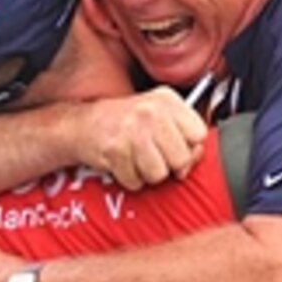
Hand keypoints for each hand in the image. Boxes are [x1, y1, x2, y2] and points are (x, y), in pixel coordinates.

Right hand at [76, 87, 206, 189]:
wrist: (83, 125)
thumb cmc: (124, 122)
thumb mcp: (159, 116)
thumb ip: (183, 134)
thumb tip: (196, 156)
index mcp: (167, 100)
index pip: (199, 134)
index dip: (190, 148)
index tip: (176, 149)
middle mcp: (150, 111)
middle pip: (181, 158)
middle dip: (169, 166)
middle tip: (154, 157)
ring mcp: (132, 130)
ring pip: (159, 174)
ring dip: (148, 174)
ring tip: (137, 160)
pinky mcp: (115, 150)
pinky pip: (136, 181)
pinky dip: (130, 179)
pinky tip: (123, 163)